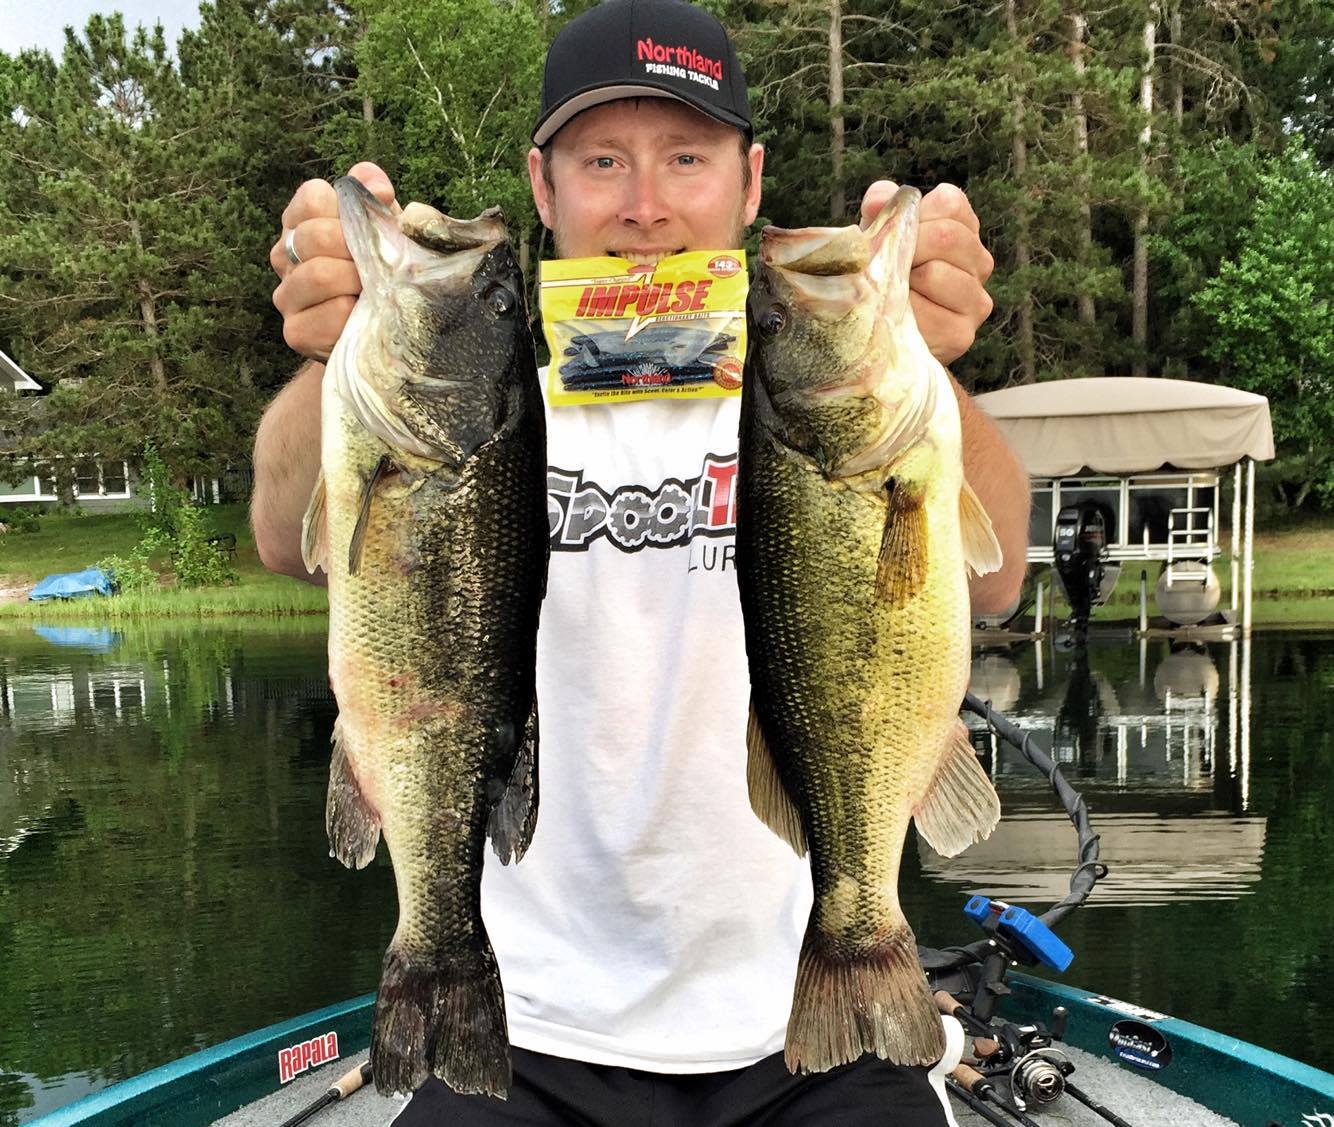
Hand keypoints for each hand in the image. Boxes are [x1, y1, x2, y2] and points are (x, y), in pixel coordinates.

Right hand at [270, 162, 399, 361]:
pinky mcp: (296, 331)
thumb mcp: (384, 230)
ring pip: (318, 275)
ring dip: (357, 283)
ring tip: (374, 290)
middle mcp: (284, 254)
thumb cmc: (381, 270)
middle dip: (357, 250)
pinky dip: (353, 315)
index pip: (313, 197)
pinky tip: (364, 315)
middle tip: (380, 266)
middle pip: (315, 236)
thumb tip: (376, 186)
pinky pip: (327, 315)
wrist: (382, 330)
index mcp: (301, 221)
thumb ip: (377, 200)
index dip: (349, 211)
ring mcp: (286, 294)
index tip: (372, 227)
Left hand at [860, 181, 994, 363]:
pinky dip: (904, 313)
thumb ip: (880, 209)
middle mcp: (980, 261)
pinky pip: (928, 313)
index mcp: (964, 229)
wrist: (879, 333)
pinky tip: (898, 317)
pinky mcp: (962, 334)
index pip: (951, 203)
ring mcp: (976, 300)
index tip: (897, 235)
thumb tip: (880, 199)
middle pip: (945, 236)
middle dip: (906, 249)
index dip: (915, 215)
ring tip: (893, 294)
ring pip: (936, 273)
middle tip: (888, 268)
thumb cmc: (882, 275)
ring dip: (902, 283)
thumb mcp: (879, 236)